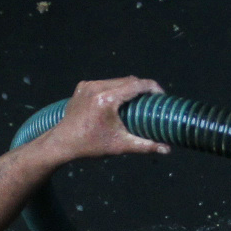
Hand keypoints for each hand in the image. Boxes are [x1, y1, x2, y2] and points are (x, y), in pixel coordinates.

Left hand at [47, 77, 167, 160]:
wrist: (62, 143)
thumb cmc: (91, 145)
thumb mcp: (120, 145)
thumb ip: (145, 145)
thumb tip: (167, 149)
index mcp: (107, 99)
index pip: (137, 84)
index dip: (153, 88)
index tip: (162, 96)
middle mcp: (97, 87)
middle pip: (128, 80)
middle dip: (142, 88)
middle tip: (151, 101)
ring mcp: (89, 84)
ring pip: (117, 80)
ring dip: (128, 88)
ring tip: (137, 101)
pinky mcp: (83, 86)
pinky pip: (104, 83)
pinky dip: (114, 89)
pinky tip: (118, 101)